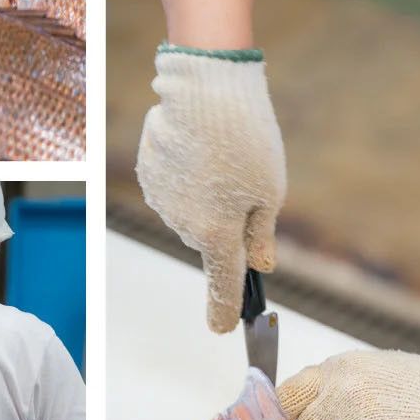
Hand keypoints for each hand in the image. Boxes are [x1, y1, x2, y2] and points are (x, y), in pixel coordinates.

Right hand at [135, 45, 285, 332]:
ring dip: (205, 195)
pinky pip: (172, 186)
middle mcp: (184, 226)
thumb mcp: (271, 190)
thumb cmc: (246, 140)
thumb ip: (261, 234)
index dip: (222, 310)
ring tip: (221, 155)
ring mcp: (161, 201)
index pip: (222, 285)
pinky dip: (185, 175)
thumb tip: (260, 265)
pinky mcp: (148, 173)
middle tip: (246, 181)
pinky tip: (197, 146)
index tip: (221, 329)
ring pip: (190, 212)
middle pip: (210, 239)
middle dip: (225, 222)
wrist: (203, 89)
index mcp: (218, 236)